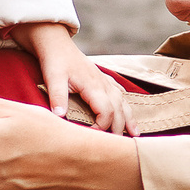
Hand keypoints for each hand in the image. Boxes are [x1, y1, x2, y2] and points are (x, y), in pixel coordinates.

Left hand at [12, 22, 132, 133]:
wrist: (55, 42)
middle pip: (119, 109)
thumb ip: (57, 97)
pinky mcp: (101, 78)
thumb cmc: (54, 61)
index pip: (106, 111)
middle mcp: (103, 84)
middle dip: (121, 128)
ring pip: (123, 102)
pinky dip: (125, 104)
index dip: (103, 126)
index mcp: (93, 86)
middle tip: (120, 146)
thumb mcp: (53, 79)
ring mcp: (104, 80)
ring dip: (129, 118)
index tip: (93, 137)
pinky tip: (127, 110)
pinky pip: (119, 93)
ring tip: (136, 134)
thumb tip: (60, 116)